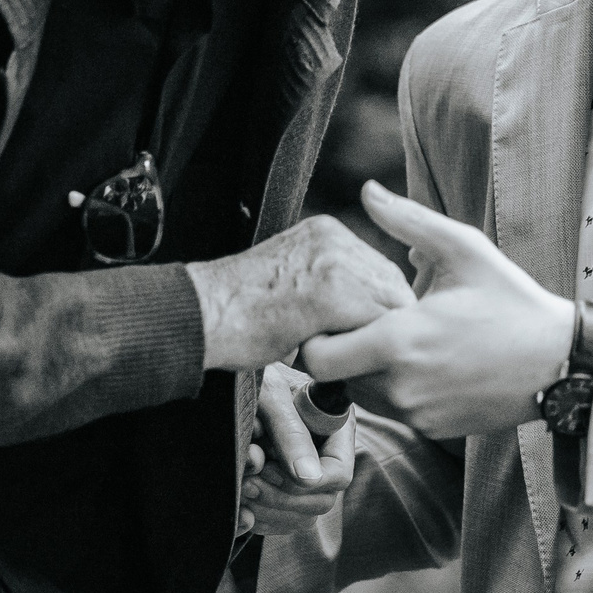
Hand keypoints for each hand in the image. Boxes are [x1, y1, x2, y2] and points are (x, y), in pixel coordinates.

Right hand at [187, 215, 412, 370]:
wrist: (200, 316)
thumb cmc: (239, 314)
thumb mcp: (293, 282)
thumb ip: (333, 286)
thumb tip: (370, 317)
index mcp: (327, 232)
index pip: (381, 271)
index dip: (376, 308)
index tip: (357, 333)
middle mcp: (335, 238)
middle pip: (392, 286)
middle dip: (381, 322)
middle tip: (357, 351)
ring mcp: (336, 261)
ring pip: (389, 307)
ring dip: (372, 337)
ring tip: (339, 354)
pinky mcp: (333, 292)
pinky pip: (374, 327)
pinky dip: (361, 350)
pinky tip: (334, 360)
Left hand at [240, 363, 353, 538]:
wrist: (228, 377)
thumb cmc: (253, 375)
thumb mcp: (271, 394)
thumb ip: (290, 432)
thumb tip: (308, 478)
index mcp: (334, 429)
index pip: (338, 474)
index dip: (309, 482)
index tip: (269, 469)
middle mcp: (324, 457)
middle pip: (321, 502)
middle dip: (281, 496)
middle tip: (247, 479)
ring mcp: (303, 478)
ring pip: (299, 518)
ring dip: (266, 508)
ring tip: (240, 483)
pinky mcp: (280, 494)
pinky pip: (278, 524)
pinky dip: (256, 519)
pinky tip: (238, 499)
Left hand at [301, 181, 571, 437]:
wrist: (559, 361)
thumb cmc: (511, 300)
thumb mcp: (465, 250)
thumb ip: (408, 221)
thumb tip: (367, 189)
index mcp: (397, 341)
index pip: (317, 358)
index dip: (320, 336)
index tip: (341, 315)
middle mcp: (399, 386)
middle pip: (336, 377)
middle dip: (345, 351)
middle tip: (372, 325)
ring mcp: (416, 414)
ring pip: (364, 395)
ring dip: (370, 371)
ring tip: (406, 341)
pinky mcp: (432, 430)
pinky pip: (396, 410)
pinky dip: (401, 389)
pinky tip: (431, 364)